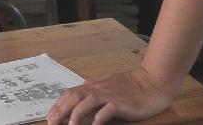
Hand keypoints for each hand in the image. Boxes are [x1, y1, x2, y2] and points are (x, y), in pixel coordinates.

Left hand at [47, 67, 174, 123]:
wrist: (153, 82)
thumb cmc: (131, 86)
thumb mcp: (109, 86)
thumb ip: (94, 90)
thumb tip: (78, 96)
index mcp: (95, 85)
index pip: (72, 92)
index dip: (59, 104)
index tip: (49, 116)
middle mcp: (101, 88)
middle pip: (76, 96)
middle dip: (62, 109)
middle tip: (52, 122)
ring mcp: (112, 94)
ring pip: (89, 100)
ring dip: (77, 113)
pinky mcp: (124, 103)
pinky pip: (109, 109)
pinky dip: (100, 117)